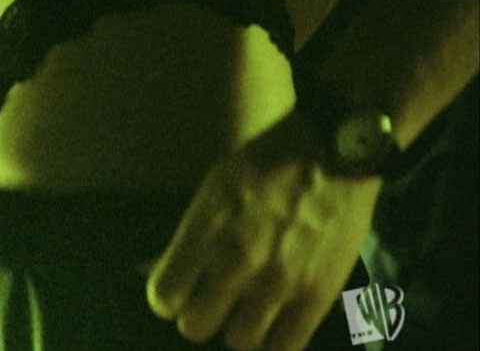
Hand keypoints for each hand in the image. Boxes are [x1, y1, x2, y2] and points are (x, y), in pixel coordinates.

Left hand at [145, 110, 382, 349]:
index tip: (178, 290)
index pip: (164, 295)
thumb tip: (150, 269)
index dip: (168, 297)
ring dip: (238, 328)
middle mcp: (236, 262)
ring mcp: (278, 282)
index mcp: (205, 231)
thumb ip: (186, 237)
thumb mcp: (212, 190)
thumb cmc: (264, 163)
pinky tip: (275, 324)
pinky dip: (276, 341)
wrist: (331, 149)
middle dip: (199, 314)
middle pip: (195, 327)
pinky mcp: (317, 294)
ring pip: (239, 342)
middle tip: (212, 300)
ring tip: (247, 311)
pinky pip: (286, 346)